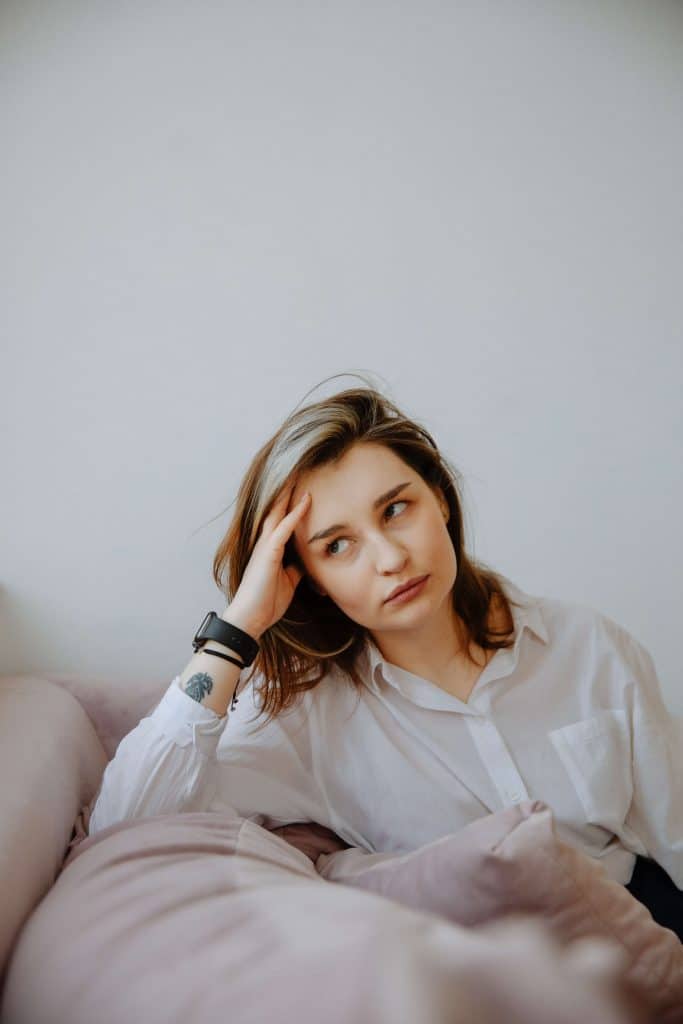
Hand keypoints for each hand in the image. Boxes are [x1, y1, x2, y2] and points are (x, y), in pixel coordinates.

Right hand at [225, 482, 310, 639]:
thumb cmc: (266, 601)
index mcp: (270, 547)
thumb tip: (305, 561)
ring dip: (289, 494)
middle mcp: (266, 542)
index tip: (303, 483)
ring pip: (277, 512)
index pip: (281, 518)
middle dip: (287, 489)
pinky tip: (305, 501)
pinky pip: (282, 529)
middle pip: (277, 508)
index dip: (291, 501)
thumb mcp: (288, 581)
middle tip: (299, 468)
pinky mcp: (267, 554)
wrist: (251, 618)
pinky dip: (295, 514)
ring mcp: (265, 547)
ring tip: (300, 473)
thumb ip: (295, 567)